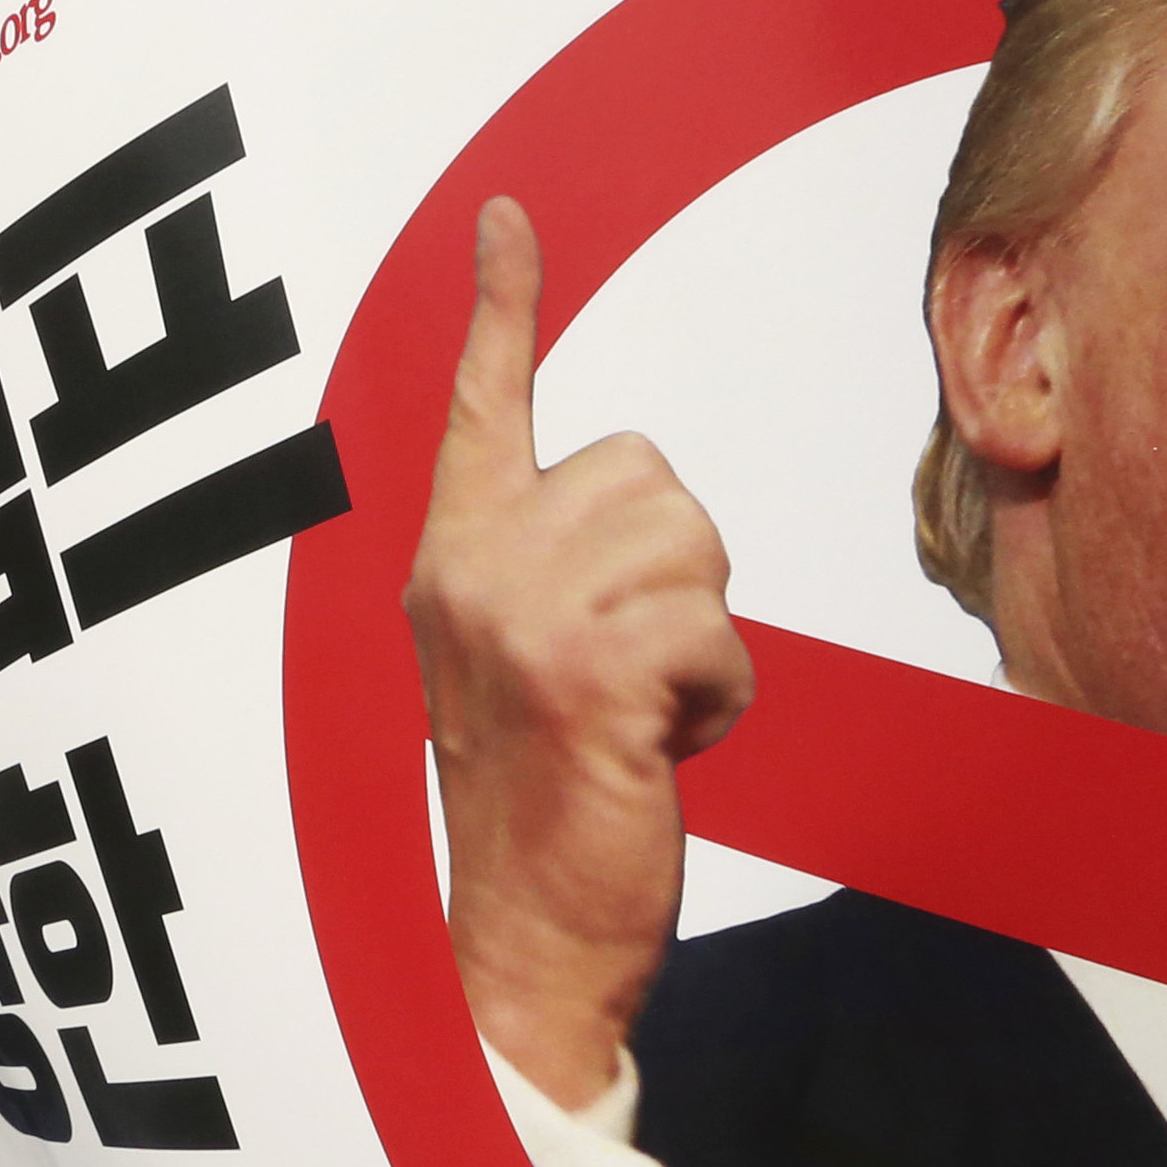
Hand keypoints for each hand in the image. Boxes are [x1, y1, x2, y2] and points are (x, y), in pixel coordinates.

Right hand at [403, 199, 752, 1106]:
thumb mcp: (521, 673)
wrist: (518, 948)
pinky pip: (716, 633)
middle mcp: (468, 571)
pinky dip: (717, 700)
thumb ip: (550, 578)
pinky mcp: (586, 674)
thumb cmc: (542, 816)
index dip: (501, 308)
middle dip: (676, 576)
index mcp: (448, 562)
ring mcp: (520, 618)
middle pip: (651, 476)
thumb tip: (639, 512)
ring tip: (636, 721)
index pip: (482, 407)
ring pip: (693, 548)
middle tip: (623, 682)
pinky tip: (658, 756)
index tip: (508, 218)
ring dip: (699, 643)